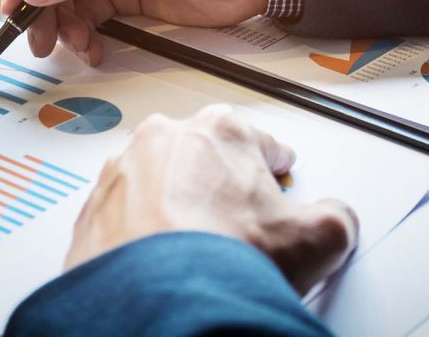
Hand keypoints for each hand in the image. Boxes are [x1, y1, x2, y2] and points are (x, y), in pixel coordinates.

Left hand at [67, 106, 357, 294]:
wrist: (159, 299)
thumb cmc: (223, 260)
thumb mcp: (317, 238)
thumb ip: (335, 217)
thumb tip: (334, 220)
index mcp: (220, 129)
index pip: (263, 144)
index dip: (276, 171)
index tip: (277, 180)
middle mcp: (164, 138)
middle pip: (207, 160)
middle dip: (222, 187)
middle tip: (239, 227)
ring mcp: (123, 170)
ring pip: (160, 182)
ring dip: (176, 206)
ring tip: (197, 247)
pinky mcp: (93, 206)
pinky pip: (125, 213)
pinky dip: (140, 231)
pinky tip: (161, 259)